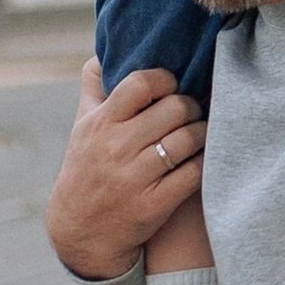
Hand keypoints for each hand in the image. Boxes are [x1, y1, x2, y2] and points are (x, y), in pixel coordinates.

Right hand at [44, 61, 205, 279]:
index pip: (140, 84)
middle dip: (190, 106)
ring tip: (201, 133)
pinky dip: (204, 161)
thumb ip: (92, 87)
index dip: (165, 79)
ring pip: (189, 138)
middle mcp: (116, 148)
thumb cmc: (86, 169)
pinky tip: (202, 157)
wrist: (80, 232)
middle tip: (192, 111)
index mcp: (100, 124)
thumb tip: (102, 51)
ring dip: (203, 132)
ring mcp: (135, 177)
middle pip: (174, 109)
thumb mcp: (81, 128)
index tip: (171, 87)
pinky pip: (195, 172)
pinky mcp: (154, 204)